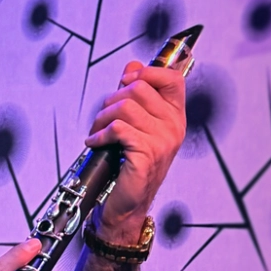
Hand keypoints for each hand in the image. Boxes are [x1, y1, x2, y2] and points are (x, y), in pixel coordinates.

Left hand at [84, 61, 185, 242]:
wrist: (127, 205)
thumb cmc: (129, 165)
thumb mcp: (136, 125)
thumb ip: (136, 94)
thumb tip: (133, 65)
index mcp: (174, 116)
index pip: (171, 79)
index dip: (146, 73)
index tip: (126, 80)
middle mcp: (173, 127)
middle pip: (139, 88)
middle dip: (111, 99)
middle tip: (103, 118)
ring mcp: (163, 141)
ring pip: (125, 106)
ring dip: (102, 117)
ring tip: (97, 131)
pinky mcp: (147, 154)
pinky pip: (118, 128)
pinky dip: (100, 134)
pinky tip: (96, 142)